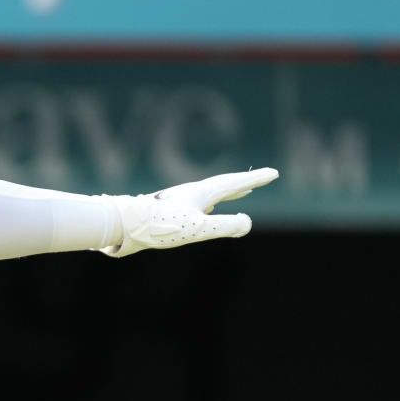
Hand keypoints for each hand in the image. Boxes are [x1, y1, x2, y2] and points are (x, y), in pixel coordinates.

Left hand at [100, 168, 277, 256]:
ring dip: (230, 191)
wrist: (124, 225)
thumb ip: (225, 225)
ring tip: (242, 190)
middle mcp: (192, 193)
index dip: (256, 179)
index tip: (275, 173)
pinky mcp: (171, 212)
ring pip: (213, 194)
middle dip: (247, 183)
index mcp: (202, 193)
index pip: (235, 183)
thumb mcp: (198, 228)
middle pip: (226, 185)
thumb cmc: (160, 227)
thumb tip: (248, 222)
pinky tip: (208, 209)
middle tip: (263, 178)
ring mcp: (181, 201)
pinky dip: (213, 203)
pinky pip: (201, 204)